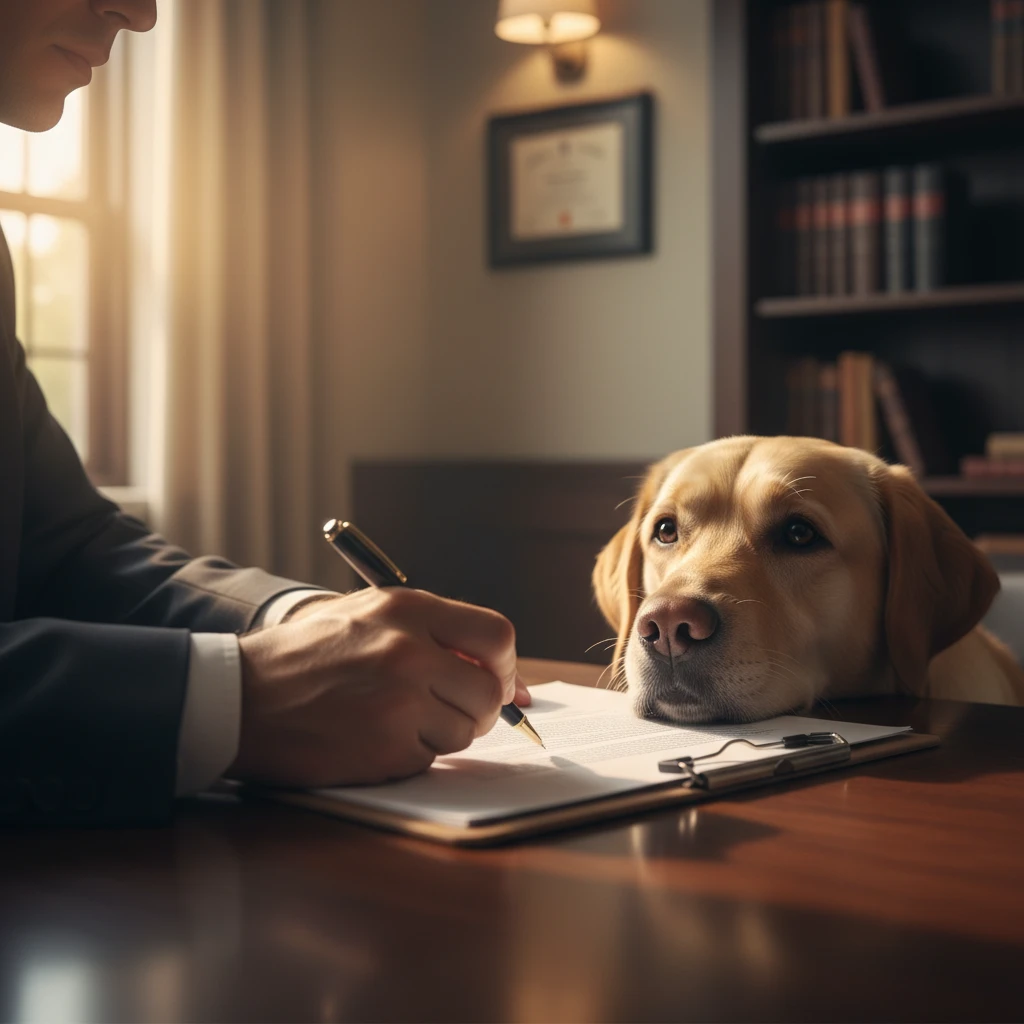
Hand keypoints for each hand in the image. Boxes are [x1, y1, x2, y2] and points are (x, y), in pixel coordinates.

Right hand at [228, 588, 529, 787]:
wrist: (238, 696)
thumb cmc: (305, 655)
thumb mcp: (367, 614)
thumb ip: (434, 633)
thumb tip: (508, 679)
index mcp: (408, 609)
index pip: (497, 635)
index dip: (504, 665)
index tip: (495, 680)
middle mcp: (410, 650)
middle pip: (489, 690)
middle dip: (480, 708)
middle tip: (453, 711)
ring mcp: (399, 701)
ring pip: (465, 730)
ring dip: (442, 733)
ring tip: (397, 720)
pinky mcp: (384, 747)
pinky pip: (430, 758)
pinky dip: (411, 755)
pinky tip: (373, 738)